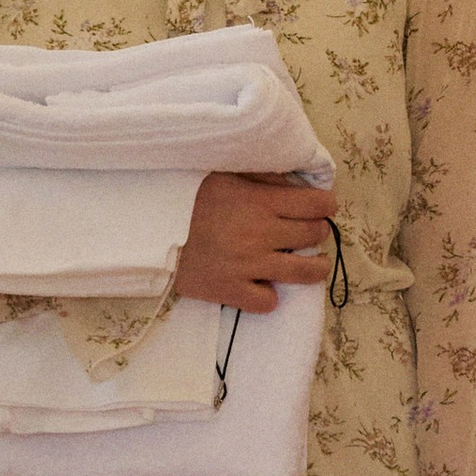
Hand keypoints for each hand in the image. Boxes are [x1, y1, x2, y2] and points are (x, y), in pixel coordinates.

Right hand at [174, 169, 337, 313]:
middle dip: (318, 231)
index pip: (316, 204)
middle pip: (314, 235)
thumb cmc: (186, 196)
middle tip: (310, 231)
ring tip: (313, 264)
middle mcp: (261, 234)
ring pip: (304, 272)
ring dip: (315, 267)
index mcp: (261, 202)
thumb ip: (261, 177)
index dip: (326, 205)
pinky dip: (269, 295)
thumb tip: (292, 181)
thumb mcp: (224, 174)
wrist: (149, 229)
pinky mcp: (232, 291)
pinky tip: (264, 285)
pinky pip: (268, 302)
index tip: (324, 207)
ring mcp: (249, 265)